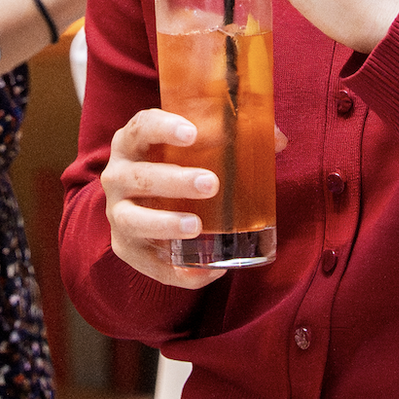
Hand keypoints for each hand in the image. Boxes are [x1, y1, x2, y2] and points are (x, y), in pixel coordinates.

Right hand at [100, 108, 231, 290]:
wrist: (141, 201)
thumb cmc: (175, 165)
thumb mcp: (195, 146)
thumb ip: (236, 138)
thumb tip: (280, 141)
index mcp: (132, 143)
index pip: (141, 127)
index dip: (163, 127)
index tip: (193, 133)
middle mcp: (118, 176)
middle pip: (138, 176)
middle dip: (173, 180)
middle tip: (212, 183)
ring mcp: (118, 214)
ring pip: (132, 220)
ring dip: (164, 223)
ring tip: (196, 226)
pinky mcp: (127, 247)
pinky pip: (149, 263)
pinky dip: (177, 271)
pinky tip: (207, 270)